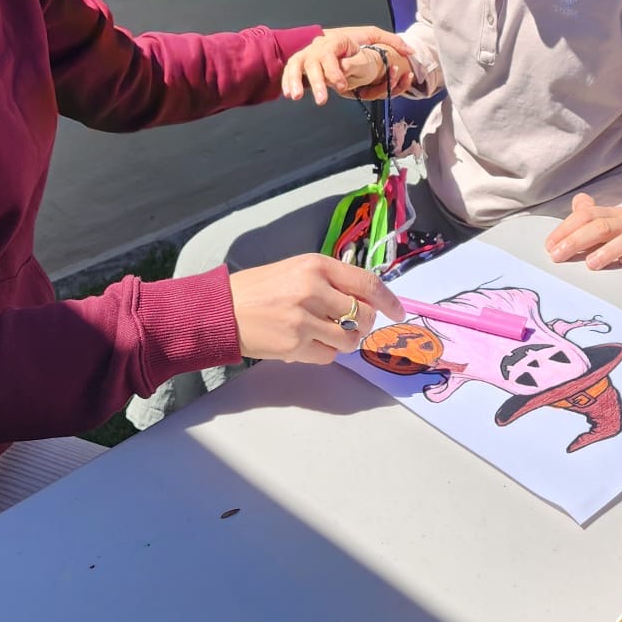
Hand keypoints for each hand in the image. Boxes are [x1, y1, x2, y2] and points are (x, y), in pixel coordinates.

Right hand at [229, 255, 402, 363]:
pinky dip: (323, 353)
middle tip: (350, 324)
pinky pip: (328, 356)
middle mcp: (313, 289)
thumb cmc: (260, 289)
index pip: (367, 283)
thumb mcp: (297, 270)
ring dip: (344, 341)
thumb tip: (367, 300)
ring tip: (324, 334)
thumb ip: (330, 281)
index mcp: (316, 266)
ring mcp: (304, 319)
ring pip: (349, 339)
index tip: (398, 312)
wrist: (222, 309)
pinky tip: (304, 343)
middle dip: (363, 324)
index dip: (389, 301)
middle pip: (363, 315)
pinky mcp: (294, 345)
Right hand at [281, 28, 416, 104]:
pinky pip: (289, 72)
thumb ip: (391, 42)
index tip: (342, 86)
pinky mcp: (298, 63)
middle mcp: (318, 47)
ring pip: (297, 67)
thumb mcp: (373, 36)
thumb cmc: (353, 39)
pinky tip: (290, 94)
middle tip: (323, 100)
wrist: (331, 37)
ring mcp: (306, 55)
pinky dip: (288, 82)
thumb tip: (410, 52)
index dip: (335, 70)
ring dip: (295, 82)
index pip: (331, 54)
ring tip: (296, 97)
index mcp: (336, 40)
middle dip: (318, 82)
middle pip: (314, 63)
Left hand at [544, 193, 621, 269]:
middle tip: (559, 256)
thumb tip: (573, 203)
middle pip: (602, 225)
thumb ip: (586, 217)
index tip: (550, 246)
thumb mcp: (605, 224)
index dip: (566, 229)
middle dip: (578, 240)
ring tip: (591, 264)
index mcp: (611, 214)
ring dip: (609, 250)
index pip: (586, 215)